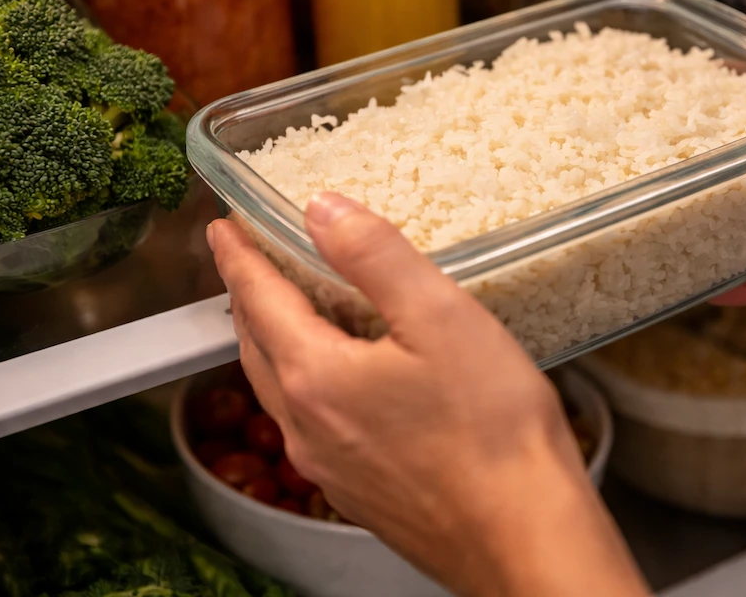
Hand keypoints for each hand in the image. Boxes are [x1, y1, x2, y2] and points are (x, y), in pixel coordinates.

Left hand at [207, 194, 647, 596]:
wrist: (523, 535)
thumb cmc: (492, 430)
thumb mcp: (440, 317)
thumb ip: (376, 256)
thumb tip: (323, 209)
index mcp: (316, 376)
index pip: (257, 299)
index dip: (239, 257)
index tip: (222, 229)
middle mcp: (308, 427)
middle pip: (258, 347)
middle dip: (248, 300)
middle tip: (249, 265)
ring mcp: (331, 467)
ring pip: (281, 391)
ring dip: (274, 345)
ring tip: (289, 317)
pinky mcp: (360, 494)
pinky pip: (312, 427)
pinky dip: (308, 388)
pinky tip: (344, 385)